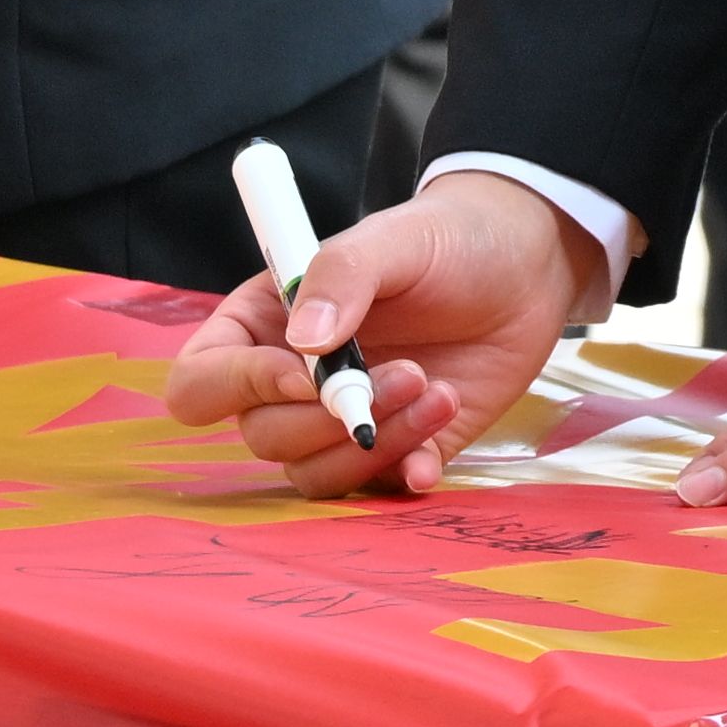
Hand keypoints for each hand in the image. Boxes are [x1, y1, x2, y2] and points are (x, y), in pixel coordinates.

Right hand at [161, 171, 603, 493]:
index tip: (304, 372)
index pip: (200, 384)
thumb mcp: (395, 239)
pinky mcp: (398, 444)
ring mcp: (342, 421)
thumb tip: (304, 345)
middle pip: (263, 436)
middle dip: (331, 416)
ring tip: (438, 391)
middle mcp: (290, 385)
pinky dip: (403, 475)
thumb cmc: (447, 240)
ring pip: (314, 472)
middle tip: (409, 372)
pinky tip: (435, 452)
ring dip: (374, 445)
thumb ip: (343, 277)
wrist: (526, 265)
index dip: (238, 388)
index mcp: (262, 329)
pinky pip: (378, 487)